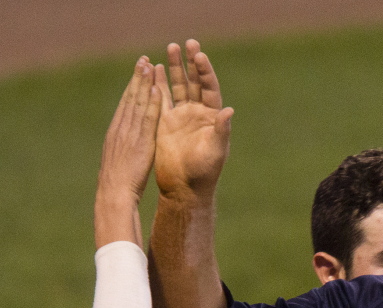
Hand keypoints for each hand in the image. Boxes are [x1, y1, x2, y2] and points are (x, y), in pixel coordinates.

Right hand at [95, 55, 161, 246]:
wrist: (114, 197)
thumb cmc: (117, 188)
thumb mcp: (117, 166)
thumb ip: (122, 153)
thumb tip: (124, 151)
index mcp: (115, 135)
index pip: (124, 107)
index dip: (131, 90)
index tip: (136, 76)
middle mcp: (120, 130)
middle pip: (130, 99)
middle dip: (137, 79)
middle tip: (143, 60)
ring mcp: (128, 134)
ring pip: (137, 103)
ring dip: (144, 83)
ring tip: (149, 64)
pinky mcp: (139, 141)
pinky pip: (146, 117)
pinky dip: (151, 102)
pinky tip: (156, 88)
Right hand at [154, 39, 233, 198]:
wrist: (184, 188)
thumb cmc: (204, 172)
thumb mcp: (215, 151)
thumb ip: (222, 131)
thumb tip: (229, 111)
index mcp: (212, 117)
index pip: (210, 87)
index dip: (205, 71)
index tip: (200, 56)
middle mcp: (197, 113)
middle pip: (195, 81)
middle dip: (190, 63)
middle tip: (187, 43)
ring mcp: (181, 116)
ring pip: (178, 86)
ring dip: (174, 68)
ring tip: (171, 47)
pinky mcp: (165, 123)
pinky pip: (161, 99)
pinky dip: (158, 84)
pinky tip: (153, 69)